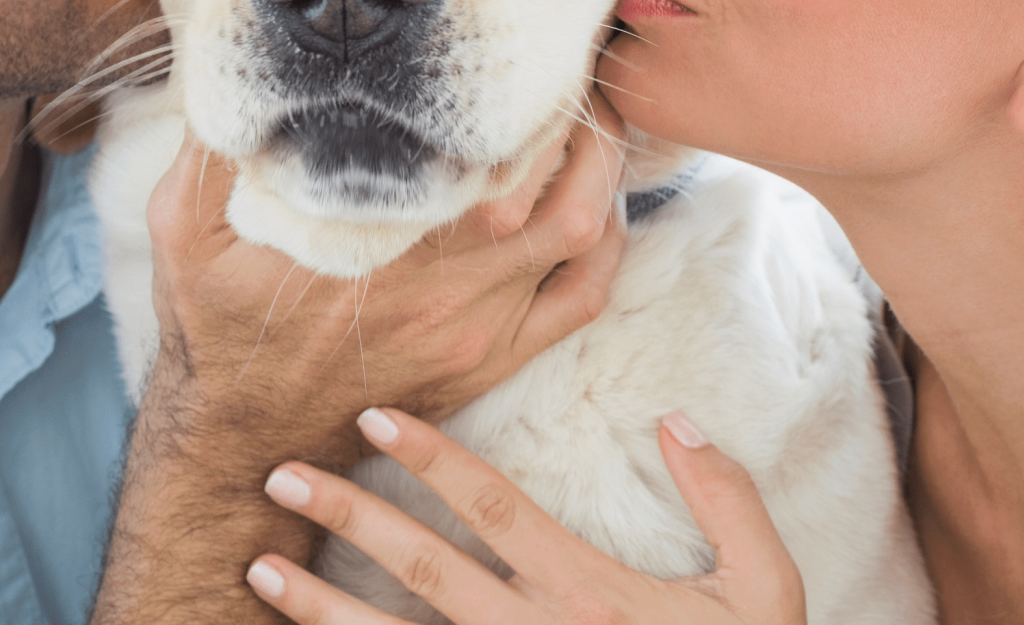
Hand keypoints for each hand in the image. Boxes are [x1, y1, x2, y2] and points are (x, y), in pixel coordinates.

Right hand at [88, 94, 628, 623]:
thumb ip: (209, 144)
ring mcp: (475, 329)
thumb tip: (221, 53)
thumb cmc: (216, 325)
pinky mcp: (491, 359)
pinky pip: (582, 298)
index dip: (520, 101)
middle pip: (556, 193)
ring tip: (587, 121)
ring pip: (580, 240)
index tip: (522, 51)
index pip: (482, 158)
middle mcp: (441, 289)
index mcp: (375, 245)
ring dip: (599, 175)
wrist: (243, 439)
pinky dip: (605, 243)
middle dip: (575, 123)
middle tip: (569, 70)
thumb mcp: (183, 227)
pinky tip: (595, 202)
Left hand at [245, 407, 805, 624]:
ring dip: (319, 606)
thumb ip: (728, 501)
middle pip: (422, 565)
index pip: (493, 507)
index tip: (374, 416)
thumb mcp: (766, 593)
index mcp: (589, 594)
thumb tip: (679, 419)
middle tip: (280, 475)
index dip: (433, 456)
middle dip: (348, 515)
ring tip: (257, 568)